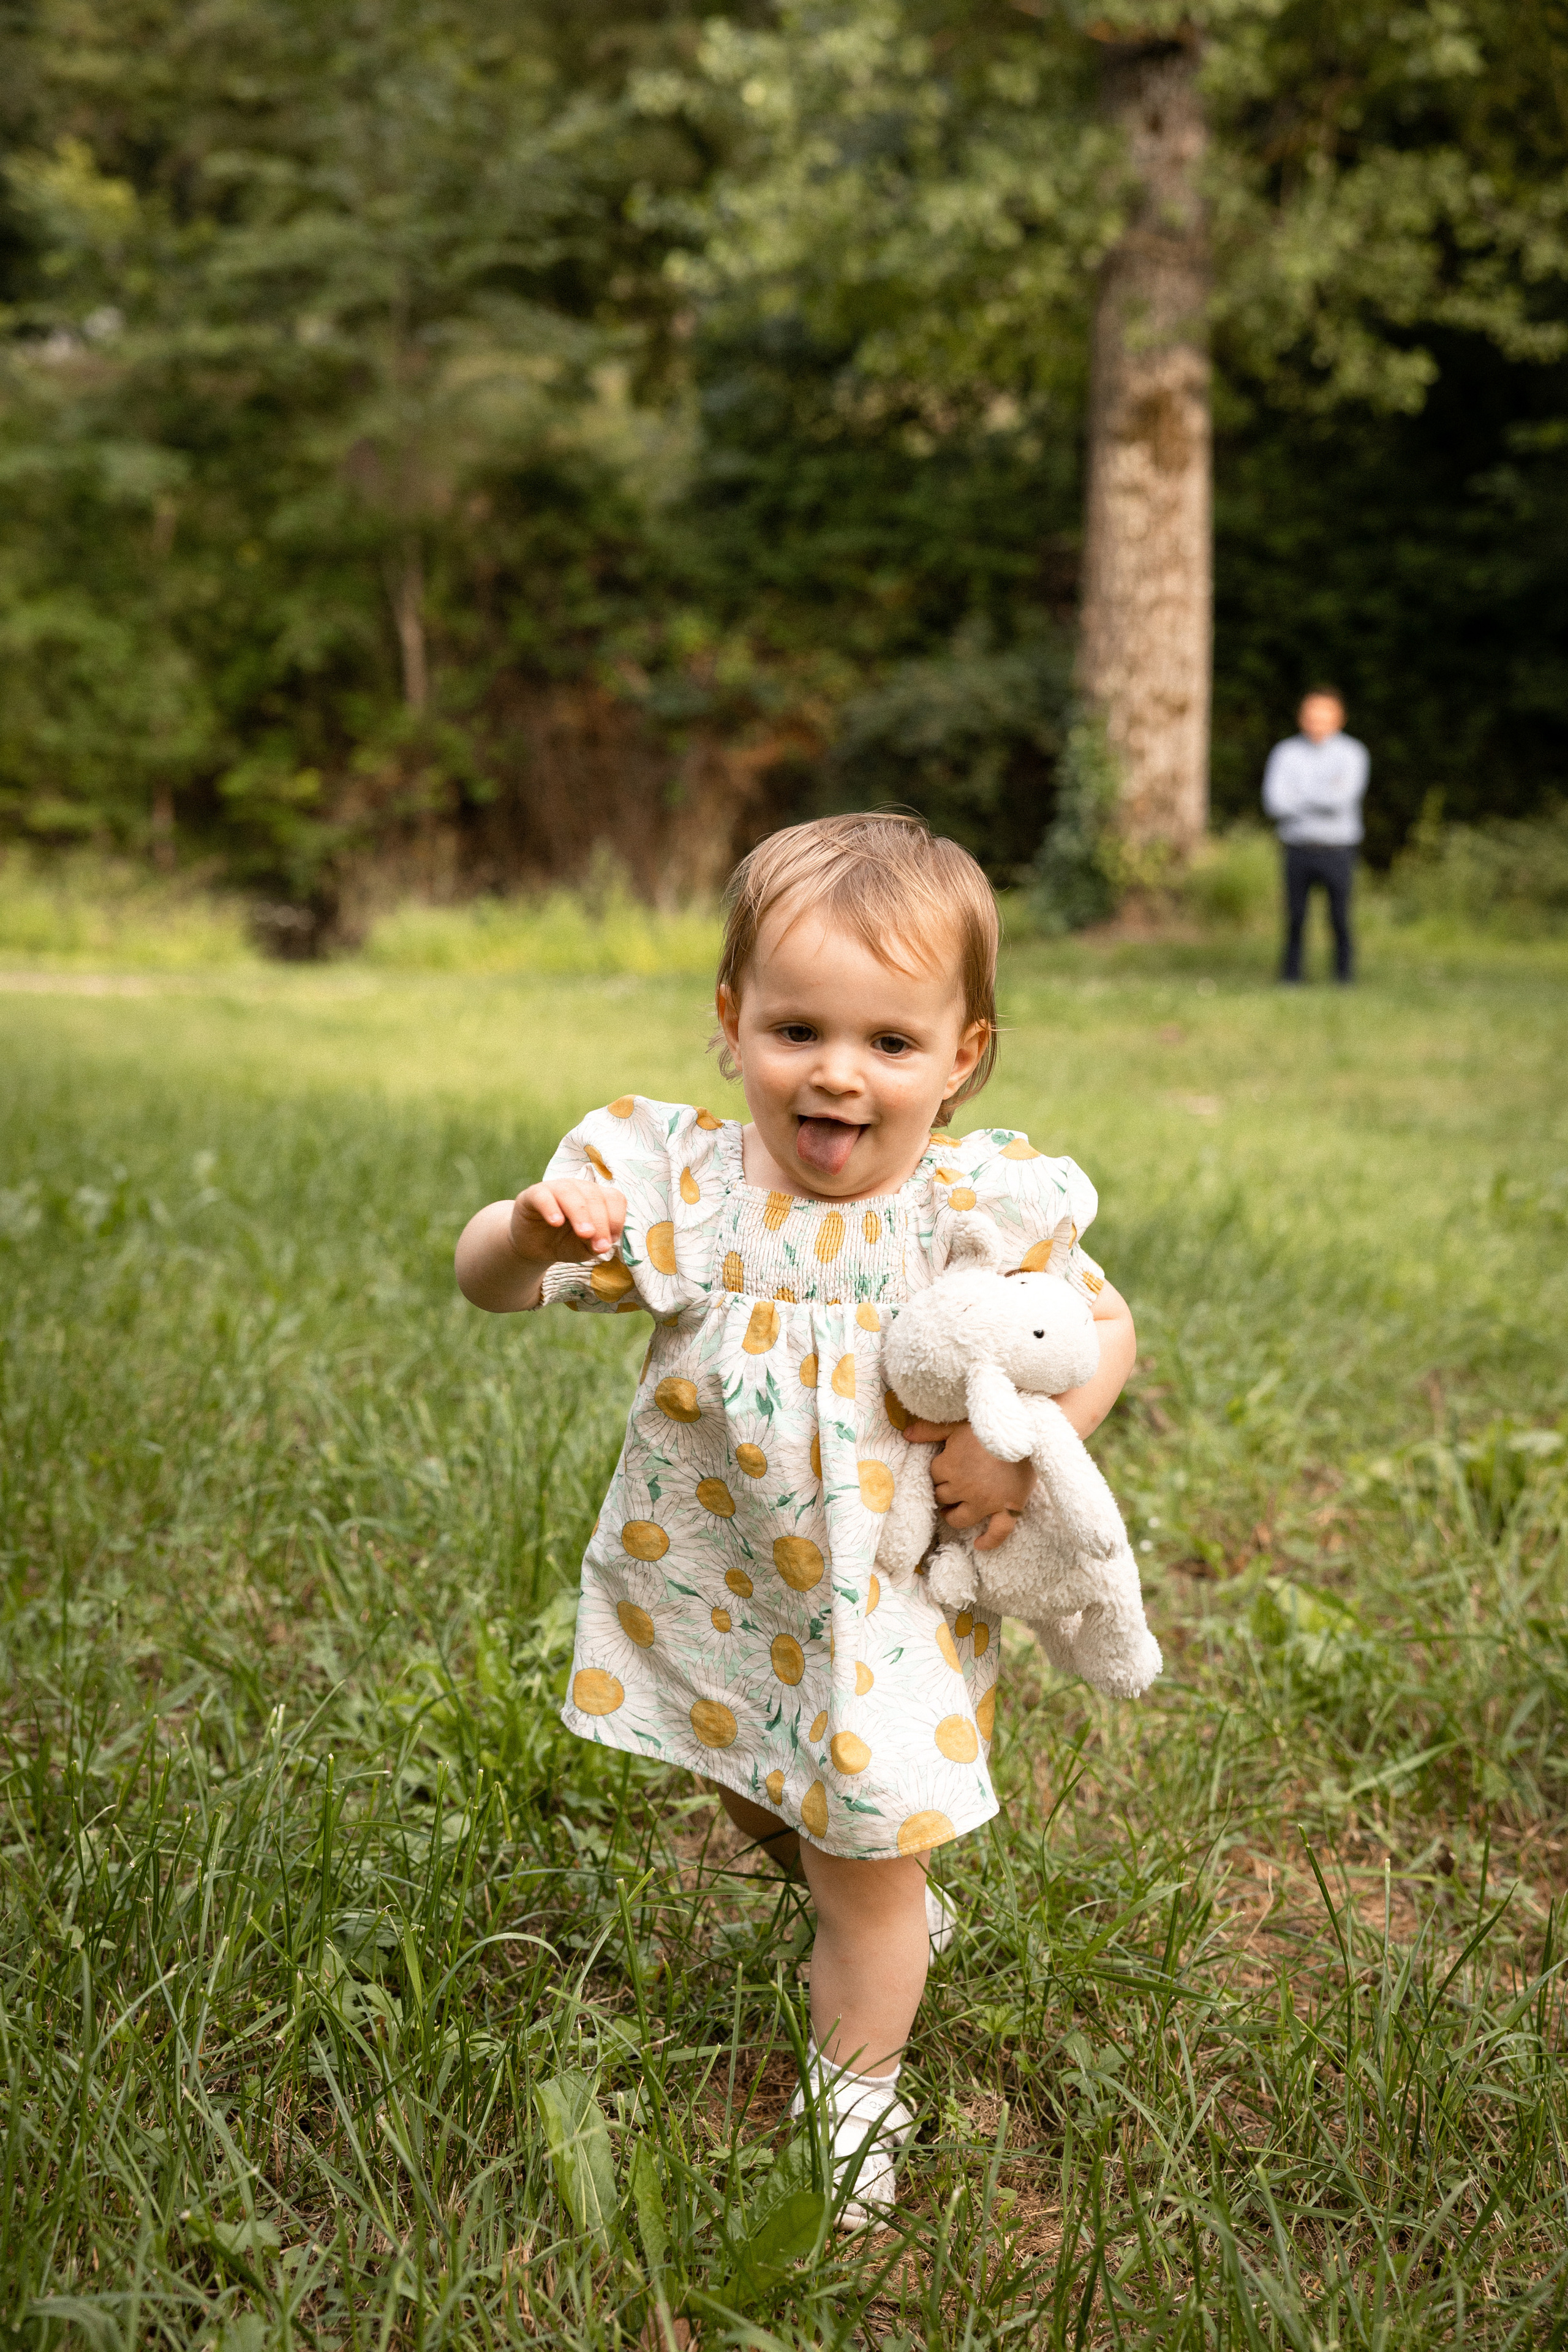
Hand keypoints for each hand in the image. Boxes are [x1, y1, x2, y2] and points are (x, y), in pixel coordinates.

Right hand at [456, 1178, 627, 1311]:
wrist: (534, 1247)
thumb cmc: (564, 1243)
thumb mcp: (583, 1248)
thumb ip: (594, 1245)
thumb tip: (603, 1245)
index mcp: (596, 1197)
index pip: (614, 1199)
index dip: (616, 1219)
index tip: (610, 1242)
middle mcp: (578, 1188)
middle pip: (594, 1196)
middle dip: (601, 1222)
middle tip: (599, 1245)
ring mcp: (555, 1188)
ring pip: (571, 1193)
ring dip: (580, 1213)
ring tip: (584, 1233)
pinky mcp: (533, 1194)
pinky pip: (543, 1196)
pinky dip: (551, 1208)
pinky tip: (556, 1222)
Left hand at [901, 1418, 1034, 1552]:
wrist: (1028, 1429)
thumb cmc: (990, 1424)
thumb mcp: (957, 1423)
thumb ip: (930, 1430)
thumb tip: (906, 1434)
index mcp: (949, 1467)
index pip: (934, 1474)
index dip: (940, 1469)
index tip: (948, 1462)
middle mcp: (964, 1488)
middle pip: (943, 1496)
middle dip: (945, 1490)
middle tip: (951, 1484)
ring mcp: (985, 1502)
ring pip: (959, 1518)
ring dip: (953, 1516)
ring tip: (952, 1511)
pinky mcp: (1008, 1509)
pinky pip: (997, 1533)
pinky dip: (989, 1541)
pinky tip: (979, 1544)